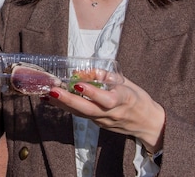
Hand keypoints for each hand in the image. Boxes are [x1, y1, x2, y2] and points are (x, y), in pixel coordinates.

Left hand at [44, 78, 164, 152]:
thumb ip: (107, 76)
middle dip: (68, 100)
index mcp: (123, 100)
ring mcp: (104, 121)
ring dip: (62, 105)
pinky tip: (53, 101)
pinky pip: (81, 115)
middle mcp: (112, 113)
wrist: (148, 124)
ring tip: (46, 95)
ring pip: (81, 114)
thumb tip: (86, 71)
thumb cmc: (138, 99)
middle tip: (53, 91)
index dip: (92, 92)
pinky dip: (67, 108)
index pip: (106, 99)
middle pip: (88, 109)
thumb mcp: (127, 83)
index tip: (78, 85)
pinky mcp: (98, 124)